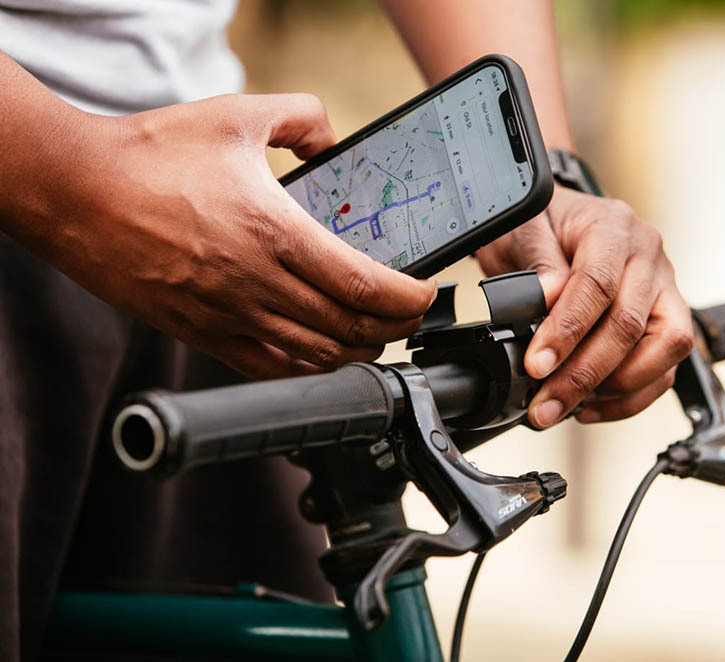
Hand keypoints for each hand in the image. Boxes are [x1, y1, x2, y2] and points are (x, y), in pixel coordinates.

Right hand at [14, 94, 435, 377]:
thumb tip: (331, 139)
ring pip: (315, 355)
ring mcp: (228, 316)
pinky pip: (268, 368)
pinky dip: (307, 366)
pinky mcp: (200, 334)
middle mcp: (256, 283)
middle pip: (350, 328)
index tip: (425, 293)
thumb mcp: (235, 113)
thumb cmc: (149, 154)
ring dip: (357, 350)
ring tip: (375, 333)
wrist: (73, 192)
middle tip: (410, 315)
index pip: (365, 285)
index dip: (408, 298)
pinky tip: (321, 354)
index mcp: (274, 232)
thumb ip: (300, 118)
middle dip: (395, 327)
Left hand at [476, 186, 693, 426]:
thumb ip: (538, 264)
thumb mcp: (523, 231)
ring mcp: (662, 288)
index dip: (567, 331)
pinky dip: (629, 397)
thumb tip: (548, 297)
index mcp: (613, 227)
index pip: (598, 285)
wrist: (554, 224)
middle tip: (546, 404)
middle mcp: (647, 256)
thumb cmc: (540, 225)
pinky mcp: (665, 320)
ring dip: (615, 390)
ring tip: (567, 406)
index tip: (537, 365)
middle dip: (584, 374)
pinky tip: (589, 407)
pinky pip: (663, 369)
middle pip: (631, 324)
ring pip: (665, 349)